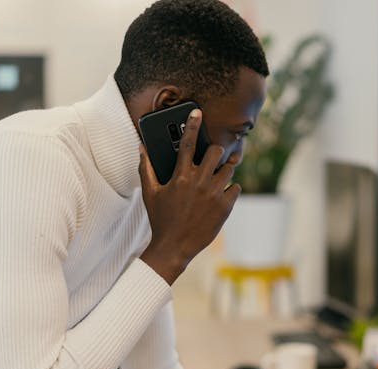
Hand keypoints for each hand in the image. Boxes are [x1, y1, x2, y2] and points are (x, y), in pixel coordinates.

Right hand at [139, 109, 240, 284]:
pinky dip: (230, 189)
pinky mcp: (225, 207)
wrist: (174, 247)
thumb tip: (141, 147)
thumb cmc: (160, 219)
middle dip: (214, 152)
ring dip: (224, 170)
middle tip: (211, 159)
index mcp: (180, 176)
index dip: (192, 125)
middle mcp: (199, 182)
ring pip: (229, 169)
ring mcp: (214, 194)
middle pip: (216, 151)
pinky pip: (236, 188)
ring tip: (216, 178)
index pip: (186, 143)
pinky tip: (220, 195)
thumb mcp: (150, 193)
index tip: (197, 112)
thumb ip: (146, 168)